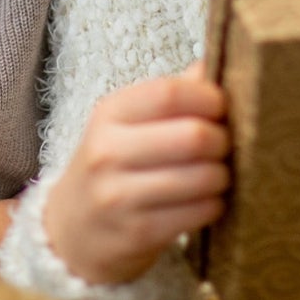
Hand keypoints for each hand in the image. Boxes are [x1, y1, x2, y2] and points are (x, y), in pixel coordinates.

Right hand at [41, 64, 228, 285]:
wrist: (73, 231)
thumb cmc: (113, 166)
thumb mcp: (126, 124)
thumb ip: (169, 96)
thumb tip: (210, 65)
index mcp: (109, 113)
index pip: (168, 93)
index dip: (207, 97)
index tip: (221, 107)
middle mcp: (109, 151)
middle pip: (192, 135)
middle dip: (222, 139)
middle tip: (226, 145)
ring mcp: (120, 196)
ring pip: (200, 178)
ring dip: (222, 176)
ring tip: (219, 174)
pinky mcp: (137, 234)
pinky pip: (196, 214)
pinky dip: (214, 205)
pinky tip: (208, 201)